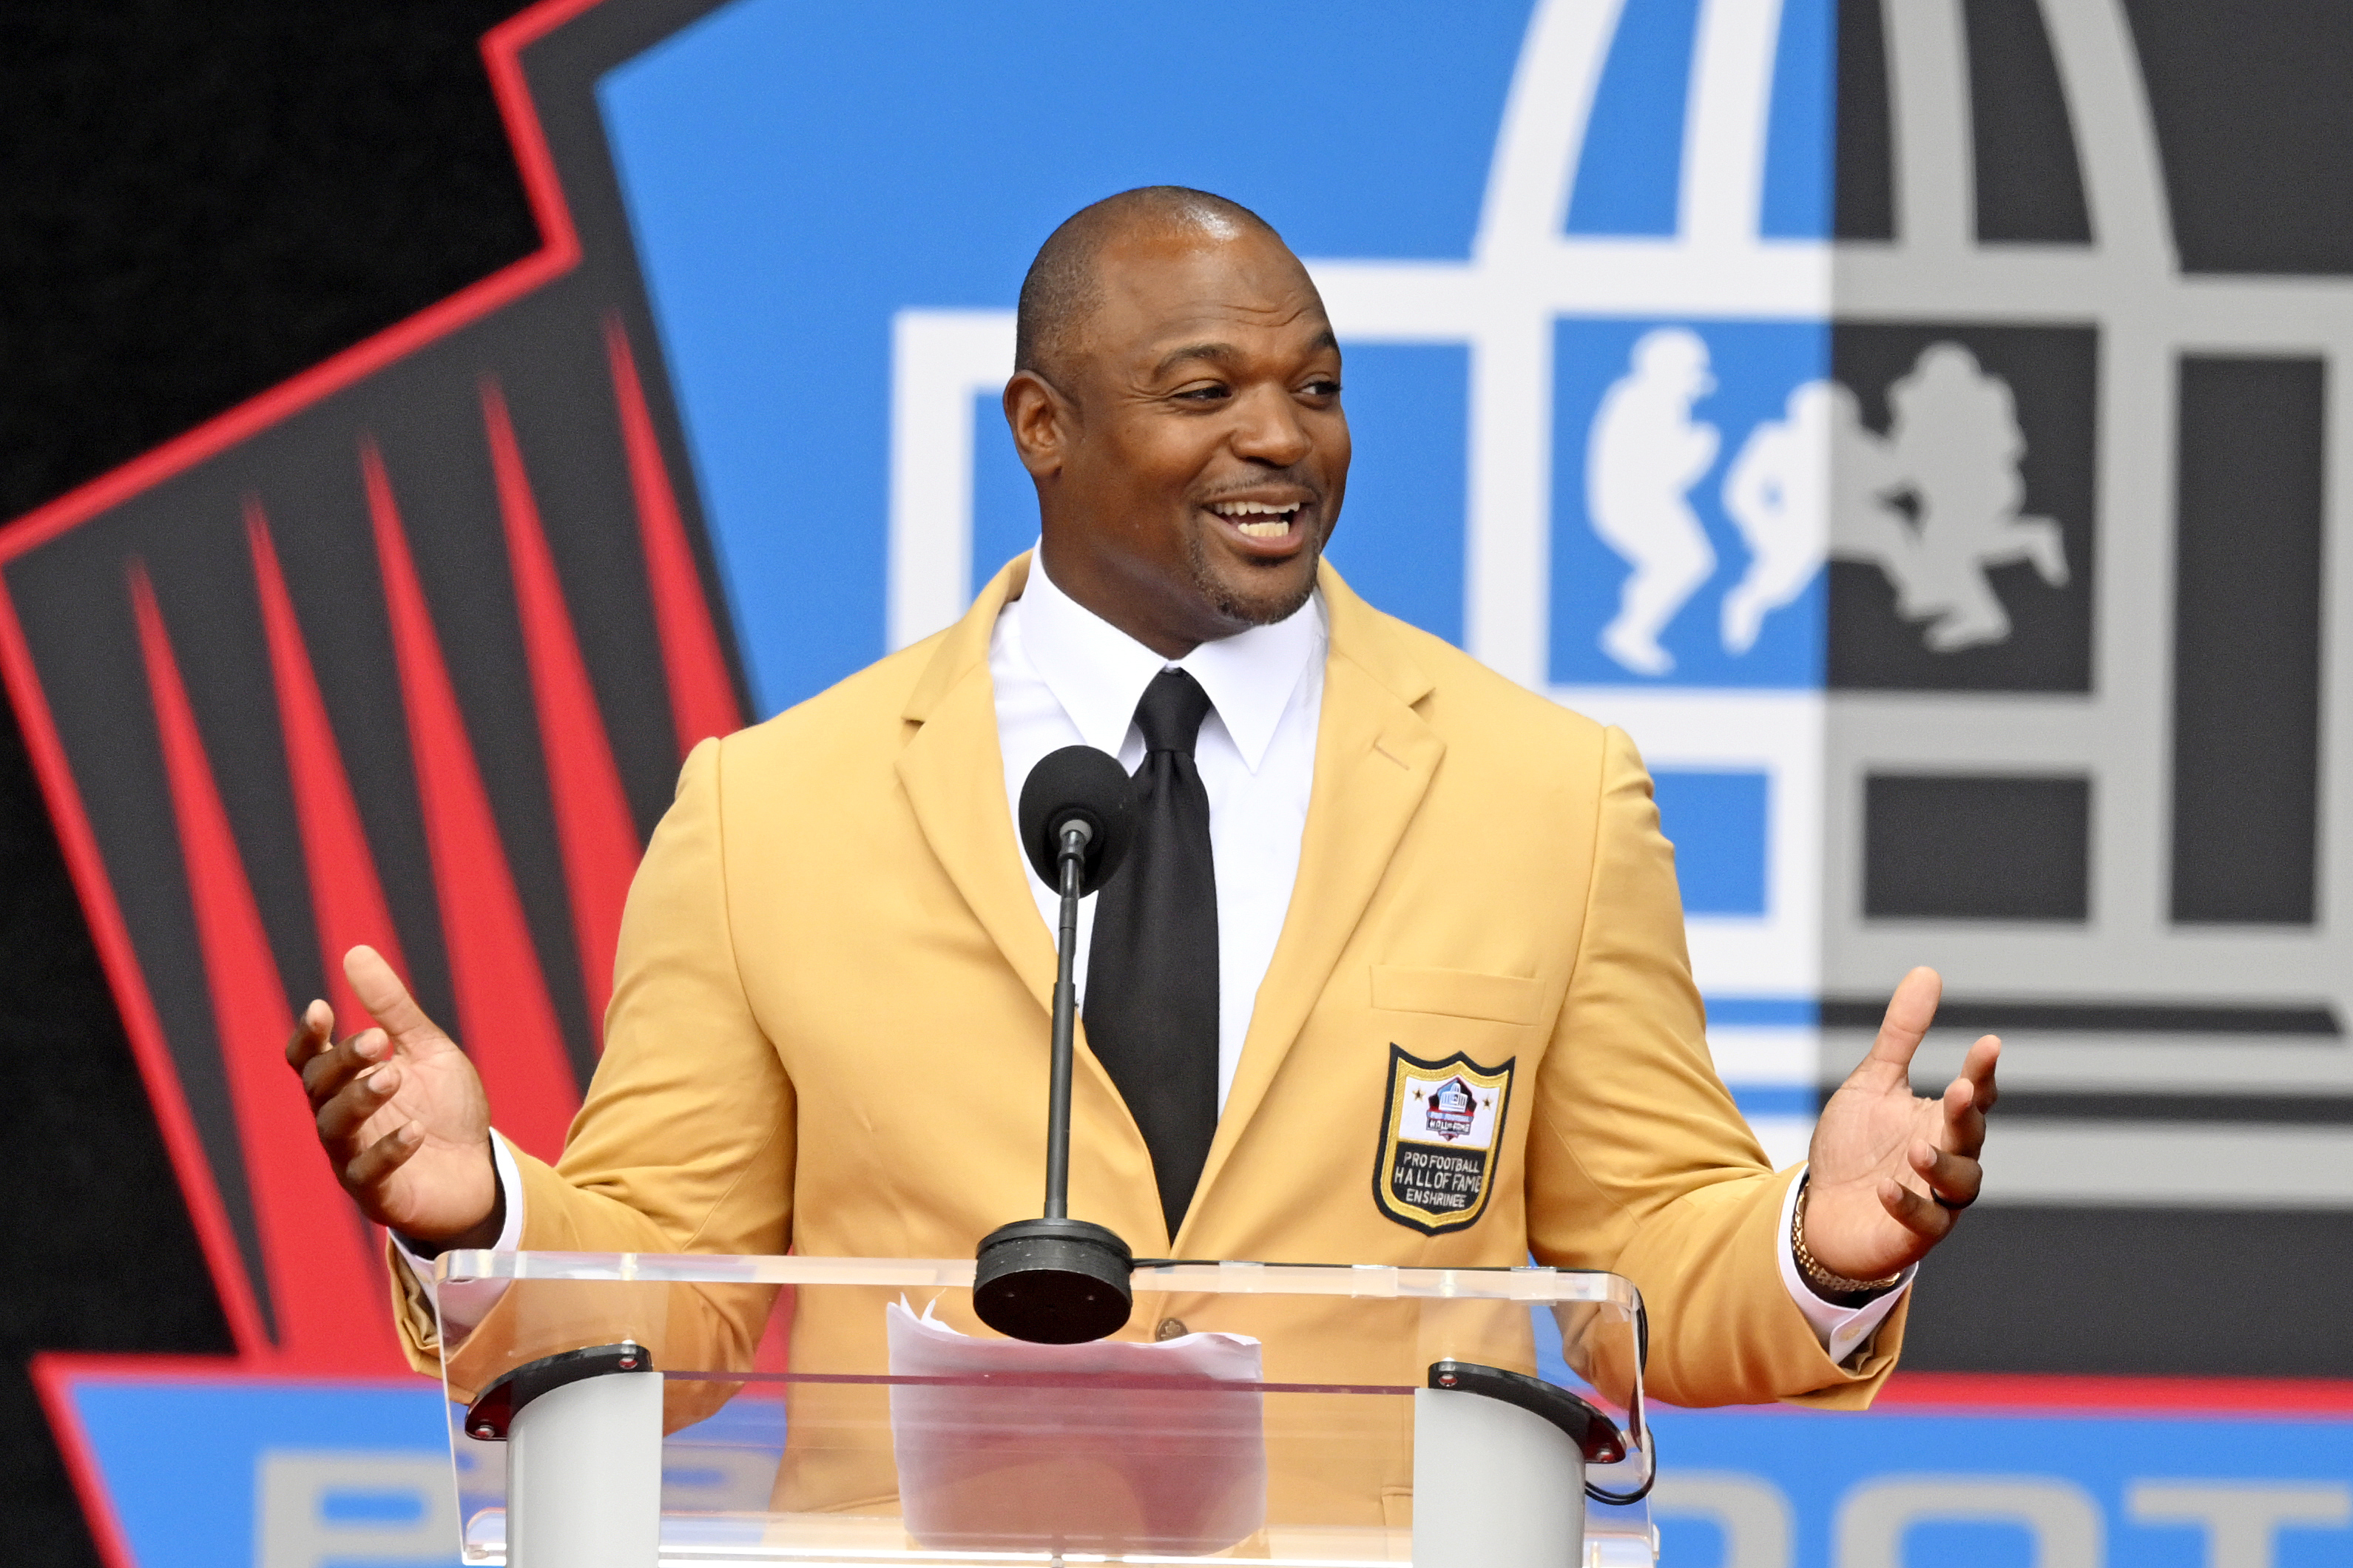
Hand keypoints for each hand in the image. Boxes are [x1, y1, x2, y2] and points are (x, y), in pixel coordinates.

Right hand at [285, 945, 500, 1247]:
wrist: (479, 1171)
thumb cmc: (444, 1109)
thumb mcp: (427, 1050)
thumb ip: (392, 1009)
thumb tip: (355, 951)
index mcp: (347, 1084)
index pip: (309, 1059)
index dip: (308, 1036)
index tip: (322, 1007)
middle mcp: (341, 1120)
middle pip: (319, 1088)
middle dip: (343, 1062)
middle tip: (377, 1040)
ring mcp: (353, 1158)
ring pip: (334, 1128)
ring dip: (359, 1099)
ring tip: (392, 1074)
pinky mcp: (380, 1194)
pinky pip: (368, 1174)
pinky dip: (388, 1150)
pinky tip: (416, 1131)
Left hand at [1802, 967, 1998, 1280]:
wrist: (1820, 1210)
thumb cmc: (1854, 1146)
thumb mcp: (1873, 1083)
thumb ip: (1902, 1035)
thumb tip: (1928, 971)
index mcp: (1943, 1121)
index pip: (1975, 1094)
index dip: (1983, 1071)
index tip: (1988, 1043)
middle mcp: (1949, 1159)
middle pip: (1972, 1136)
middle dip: (1967, 1114)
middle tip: (1959, 1090)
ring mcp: (1936, 1199)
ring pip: (1960, 1185)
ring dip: (1941, 1165)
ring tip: (1916, 1147)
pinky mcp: (1912, 1236)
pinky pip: (1923, 1224)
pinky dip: (1908, 1205)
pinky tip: (1884, 1186)